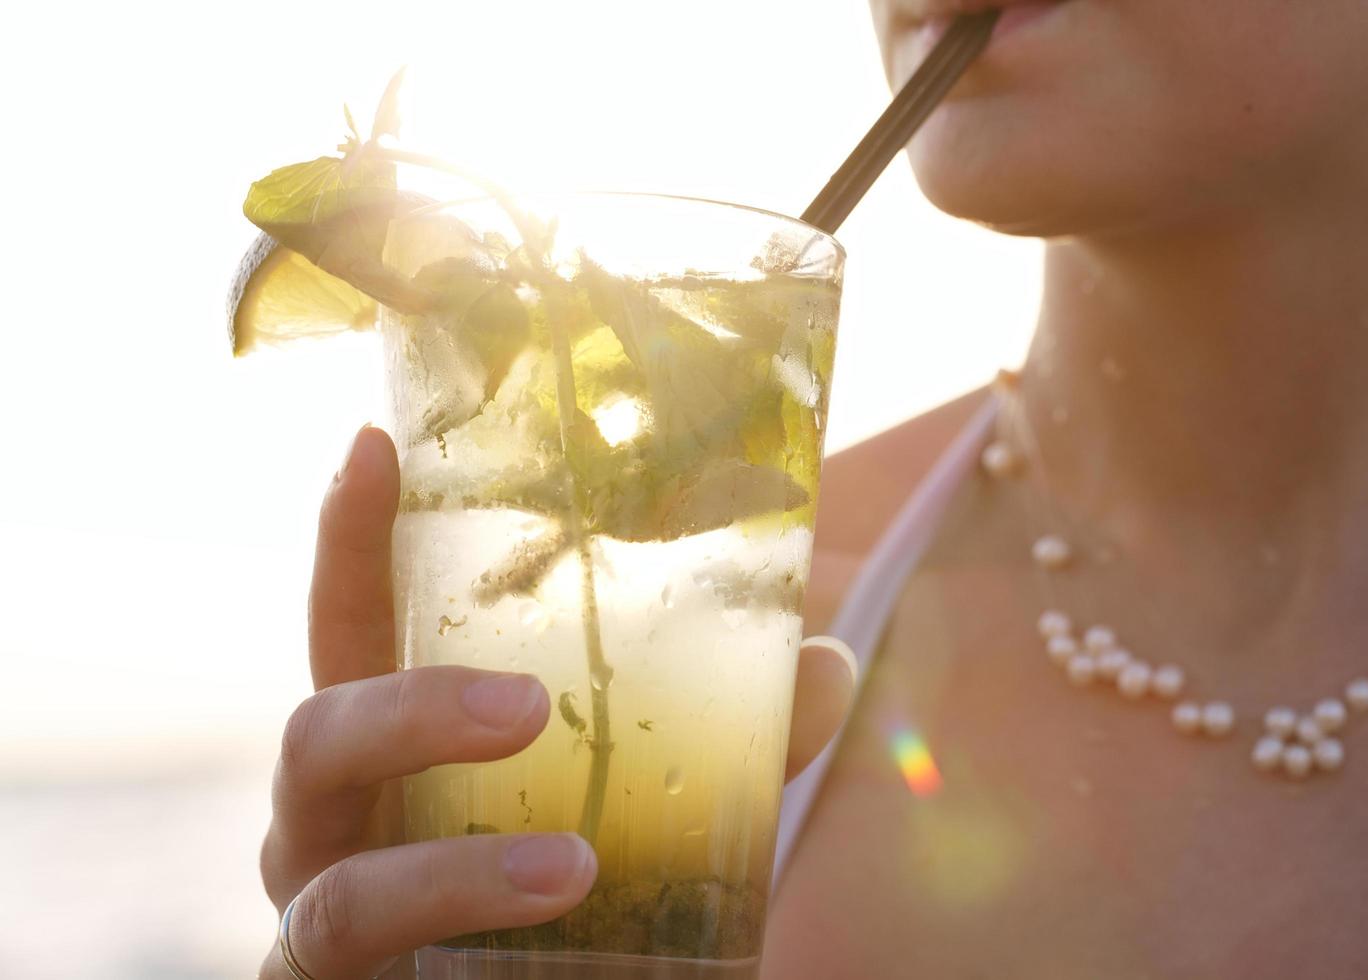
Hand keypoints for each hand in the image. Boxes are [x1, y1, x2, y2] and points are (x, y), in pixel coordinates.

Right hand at [258, 426, 855, 978]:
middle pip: (318, 731)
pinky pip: (351, 954)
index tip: (376, 443)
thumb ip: (727, 741)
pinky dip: (456, 927)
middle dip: (413, 706)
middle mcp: (339, 816)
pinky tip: (554, 909)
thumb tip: (824, 659)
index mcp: (397, 743)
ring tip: (576, 861)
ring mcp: (321, 908)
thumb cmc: (568, 896)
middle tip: (527, 705)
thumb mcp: (649, 807)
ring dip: (455, 866)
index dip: (352, 537)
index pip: (355, 624)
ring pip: (336, 874)